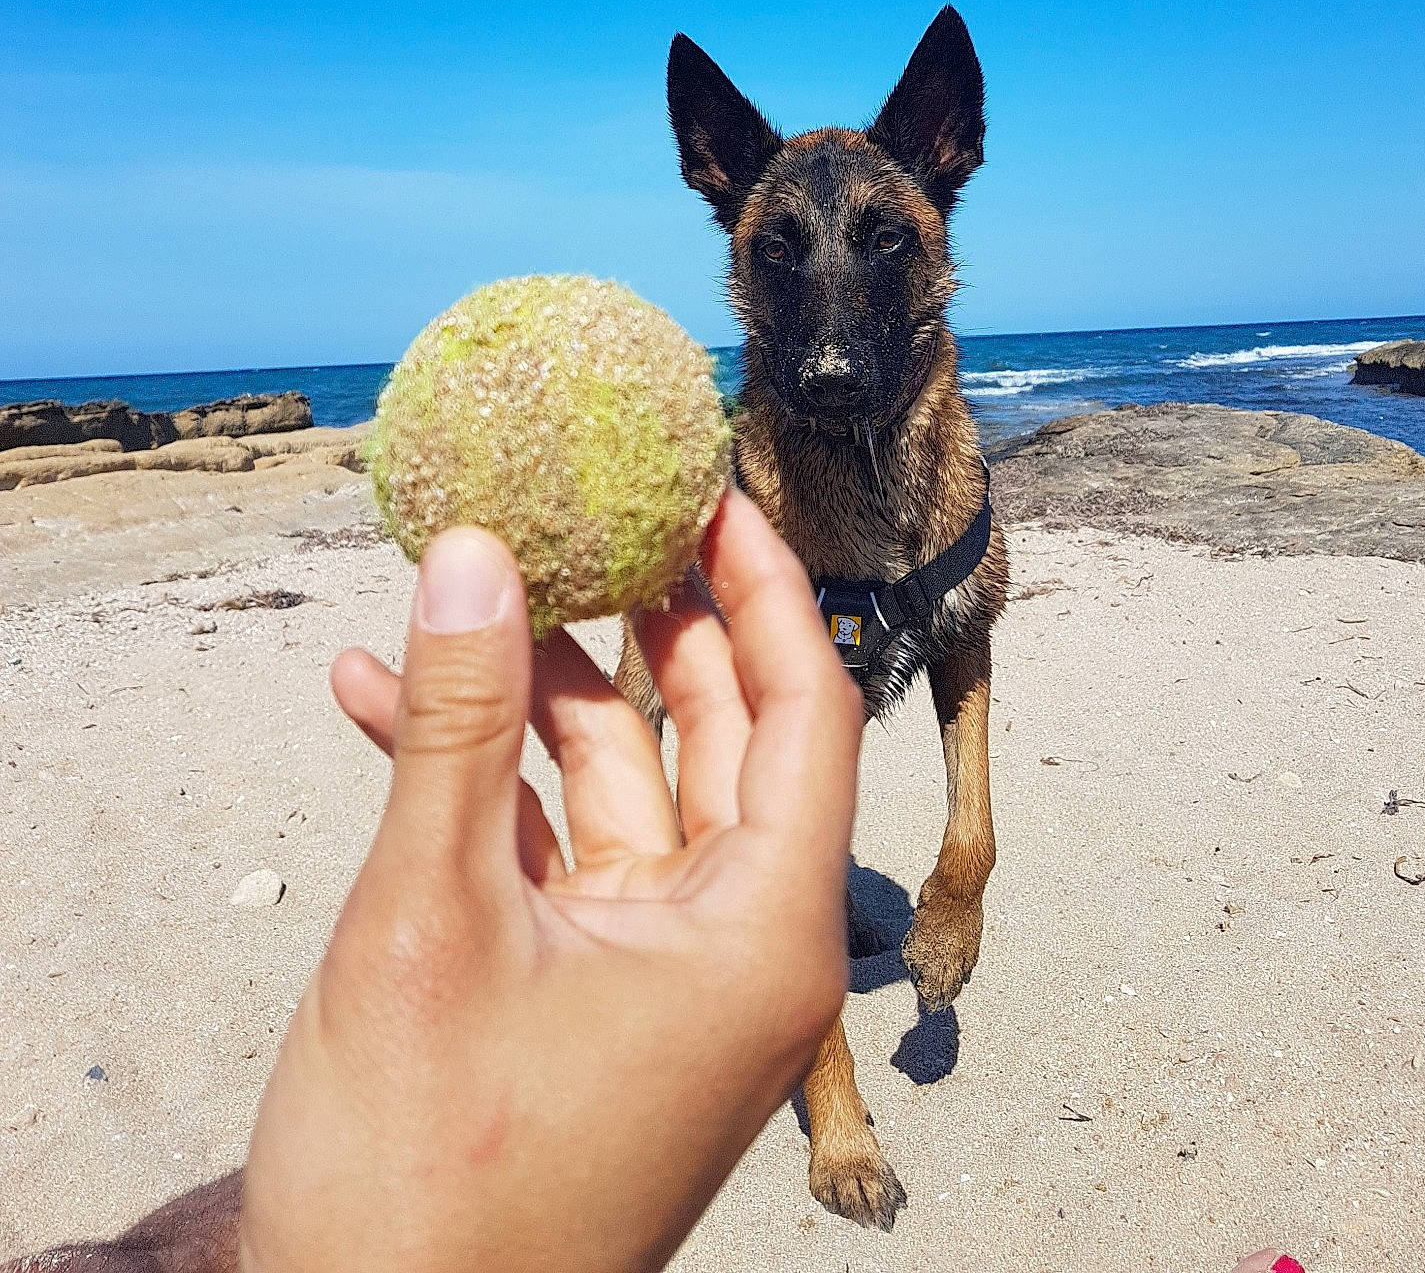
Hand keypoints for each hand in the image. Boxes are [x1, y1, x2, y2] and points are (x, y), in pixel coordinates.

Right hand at [237, 490, 863, 1272]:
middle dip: (648, 617)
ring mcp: (657, 976)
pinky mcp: (582, 997)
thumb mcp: (436, 917)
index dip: (764, 585)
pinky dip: (480, 780)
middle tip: (596, 506)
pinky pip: (551, 850)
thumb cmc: (425, 1181)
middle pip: (718, 732)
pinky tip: (373, 699)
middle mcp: (733, 947)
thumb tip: (472, 551)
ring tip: (463, 582)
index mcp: (762, 932)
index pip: (807, 707)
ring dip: (534, 689)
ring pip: (621, 783)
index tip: (708, 486)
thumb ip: (462, 723)